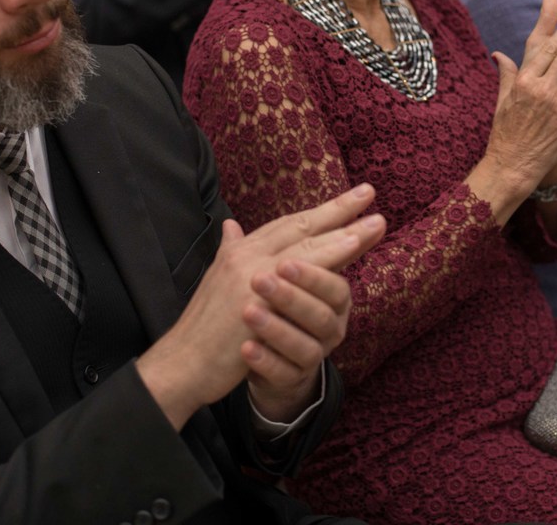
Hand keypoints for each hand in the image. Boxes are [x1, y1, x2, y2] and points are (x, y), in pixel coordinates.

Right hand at [137, 184, 386, 430]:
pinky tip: (352, 248)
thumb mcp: (218, 280)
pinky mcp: (258, 297)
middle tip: (370, 193)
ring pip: (306, 245)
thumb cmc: (204, 327)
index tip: (349, 199)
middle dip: (338, 210)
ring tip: (373, 220)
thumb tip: (232, 226)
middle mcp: (246, 255)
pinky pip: (301, 273)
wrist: (182, 362)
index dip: (319, 211)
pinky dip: (329, 257)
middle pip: (301, 227)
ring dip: (343, 230)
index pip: (287, 224)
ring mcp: (252, 275)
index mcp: (239, 250)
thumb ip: (231, 250)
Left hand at [242, 259, 352, 421]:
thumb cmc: (271, 312)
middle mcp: (328, 324)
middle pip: (324, 306)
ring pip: (304, 342)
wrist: (259, 360)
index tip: (290, 252)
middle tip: (272, 273)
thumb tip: (229, 223)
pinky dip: (265, 361)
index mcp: (329, 294)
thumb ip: (251, 257)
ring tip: (250, 311)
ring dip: (277, 325)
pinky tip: (246, 350)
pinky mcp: (292, 378)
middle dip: (299, 288)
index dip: (317, 256)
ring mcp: (312, 354)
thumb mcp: (264, 280)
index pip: (333, 267)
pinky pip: (283, 372)